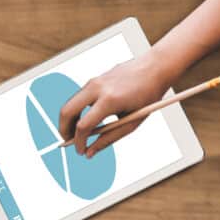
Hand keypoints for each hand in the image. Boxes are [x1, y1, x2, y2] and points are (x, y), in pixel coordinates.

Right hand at [56, 51, 172, 156]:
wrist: (155, 67)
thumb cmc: (148, 95)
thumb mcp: (132, 122)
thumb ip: (109, 138)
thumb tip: (91, 152)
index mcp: (110, 100)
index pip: (83, 126)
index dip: (79, 142)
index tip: (81, 151)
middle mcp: (97, 88)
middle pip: (67, 111)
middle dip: (64, 130)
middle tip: (69, 142)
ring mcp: (94, 81)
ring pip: (70, 104)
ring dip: (70, 120)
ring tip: (80, 132)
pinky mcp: (94, 79)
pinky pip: (79, 98)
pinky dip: (78, 111)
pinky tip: (89, 118)